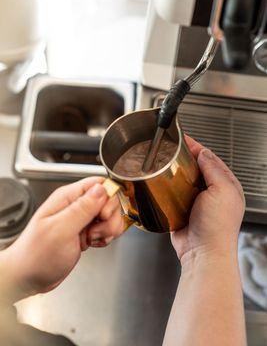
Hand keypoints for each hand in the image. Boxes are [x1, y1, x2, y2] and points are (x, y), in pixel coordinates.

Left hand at [0, 177, 123, 301]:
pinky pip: (105, 228)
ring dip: (108, 229)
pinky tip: (93, 244)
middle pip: (108, 200)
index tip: (104, 215)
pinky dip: (105, 237)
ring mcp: (81, 219)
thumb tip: (102, 189)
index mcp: (67, 197)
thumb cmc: (37, 255)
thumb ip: (82, 208)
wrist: (29, 277)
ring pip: (109, 215)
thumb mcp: (61, 230)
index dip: (108, 197)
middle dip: (110, 217)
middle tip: (95, 231)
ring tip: (92, 239)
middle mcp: (75, 205)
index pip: (98, 183)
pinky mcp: (85, 232)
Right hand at [172, 136, 244, 263]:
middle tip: (171, 149)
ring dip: (175, 172)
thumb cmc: (217, 227)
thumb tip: (204, 153)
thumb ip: (214, 169)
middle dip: (184, 158)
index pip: (210, 159)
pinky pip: (174, 194)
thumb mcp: (222, 191)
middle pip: (196, 167)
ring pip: (183, 179)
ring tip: (164, 163)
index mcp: (226, 185)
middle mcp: (213, 192)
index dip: (197, 147)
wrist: (203, 252)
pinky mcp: (183, 209)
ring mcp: (197, 201)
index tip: (184, 139)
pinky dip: (168, 187)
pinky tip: (162, 182)